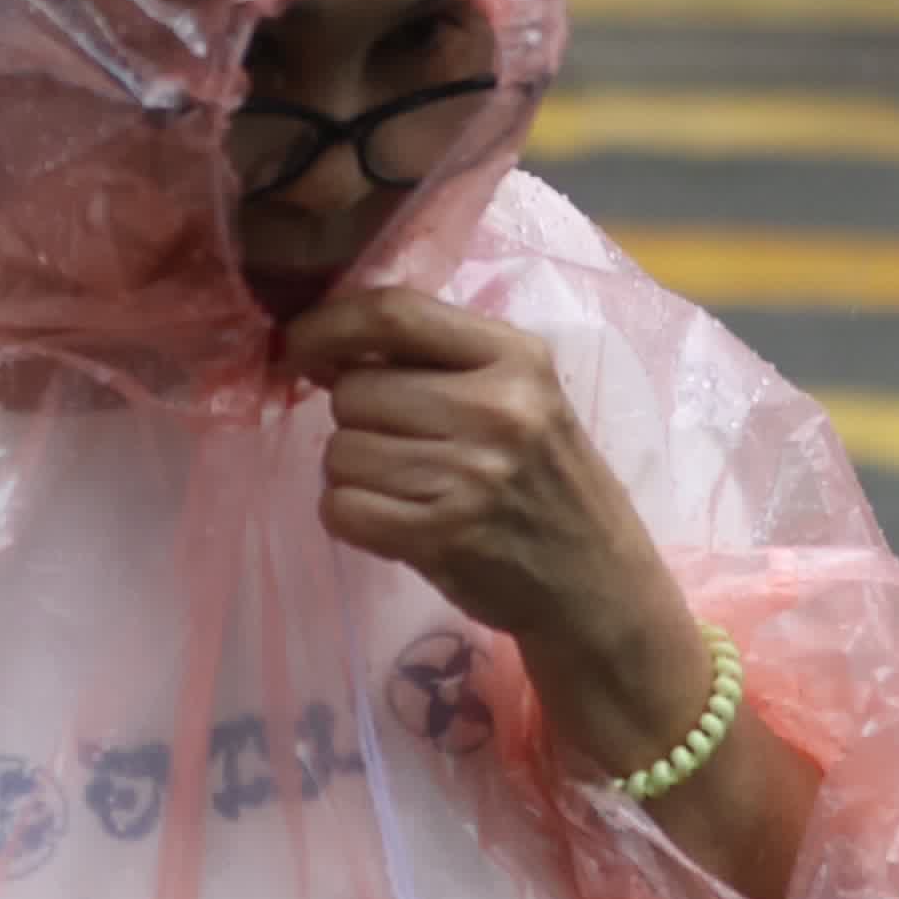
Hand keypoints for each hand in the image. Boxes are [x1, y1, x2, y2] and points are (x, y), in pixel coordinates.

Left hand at [283, 289, 693, 774]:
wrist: (597, 584)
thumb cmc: (548, 481)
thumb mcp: (524, 395)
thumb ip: (442, 360)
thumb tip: (325, 346)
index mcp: (516, 357)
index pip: (394, 313)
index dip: (327, 326)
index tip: (302, 347)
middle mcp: (495, 409)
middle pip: (354, 390)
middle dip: (356, 418)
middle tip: (397, 445)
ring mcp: (468, 477)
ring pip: (340, 452)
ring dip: (354, 472)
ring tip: (405, 487)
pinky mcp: (440, 538)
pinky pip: (340, 508)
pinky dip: (350, 516)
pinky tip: (393, 521)